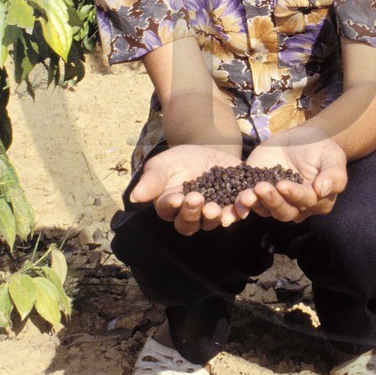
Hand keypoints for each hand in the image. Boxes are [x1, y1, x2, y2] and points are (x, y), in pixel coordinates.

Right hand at [128, 143, 242, 234]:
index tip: (176, 198)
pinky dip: (237, 212)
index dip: (171, 206)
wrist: (207, 151)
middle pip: (189, 223)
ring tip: (215, 208)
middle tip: (196, 198)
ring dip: (213, 217)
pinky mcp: (231, 206)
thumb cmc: (179, 160)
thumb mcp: (163, 165)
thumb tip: (135, 196)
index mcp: (169, 206)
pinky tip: (240, 208)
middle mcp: (189, 215)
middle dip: (192, 212)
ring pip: (210, 222)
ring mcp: (210, 213)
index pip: (167, 210)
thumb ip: (152, 180)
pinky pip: (234, 214)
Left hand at [240, 137, 347, 222]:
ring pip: (264, 209)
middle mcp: (296, 207)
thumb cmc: (321, 149)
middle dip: (272, 201)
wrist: (301, 138)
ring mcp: (275, 201)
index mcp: (317, 202)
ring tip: (246, 195)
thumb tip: (323, 190)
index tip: (283, 185)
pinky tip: (235, 202)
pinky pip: (248, 203)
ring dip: (254, 204)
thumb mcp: (333, 157)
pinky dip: (240, 205)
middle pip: (283, 211)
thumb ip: (334, 175)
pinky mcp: (257, 193)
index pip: (305, 201)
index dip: (294, 195)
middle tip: (262, 188)